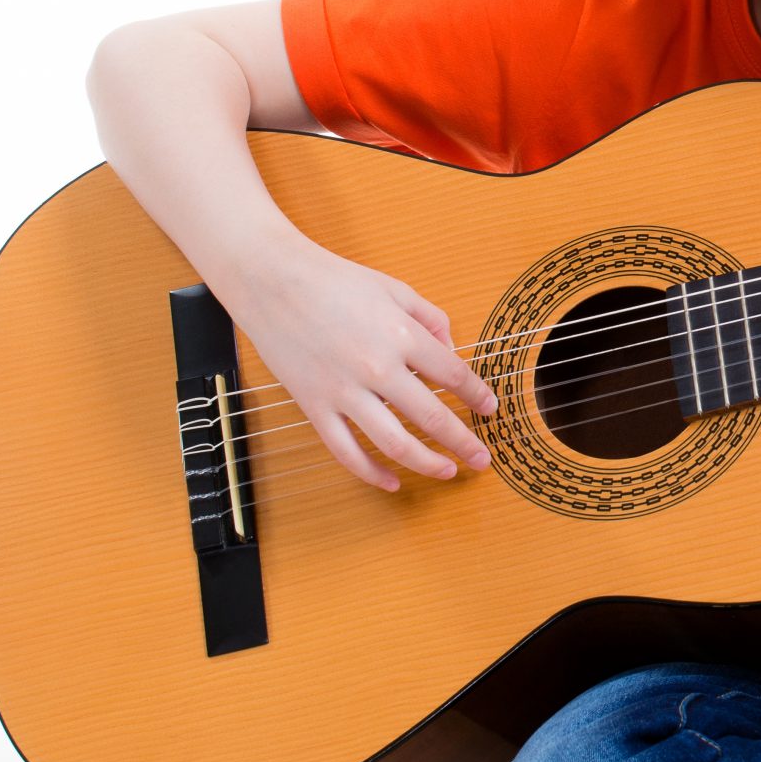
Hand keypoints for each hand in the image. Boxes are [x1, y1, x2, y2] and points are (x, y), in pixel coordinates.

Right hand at [215, 238, 498, 491]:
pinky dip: (370, 473)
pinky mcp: (314, 406)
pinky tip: (391, 482)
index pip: (454, 375)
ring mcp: (343, 391)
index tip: (489, 409)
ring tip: (448, 472)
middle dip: (463, 442)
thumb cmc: (333, 279)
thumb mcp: (394, 288)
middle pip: (431, 417)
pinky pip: (345, 451)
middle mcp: (376, 367)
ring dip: (426, 464)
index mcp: (400, 335)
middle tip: (482, 458)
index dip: (477, 396)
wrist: (271, 280)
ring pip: (393, 444)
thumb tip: (451, 351)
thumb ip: (430, 318)